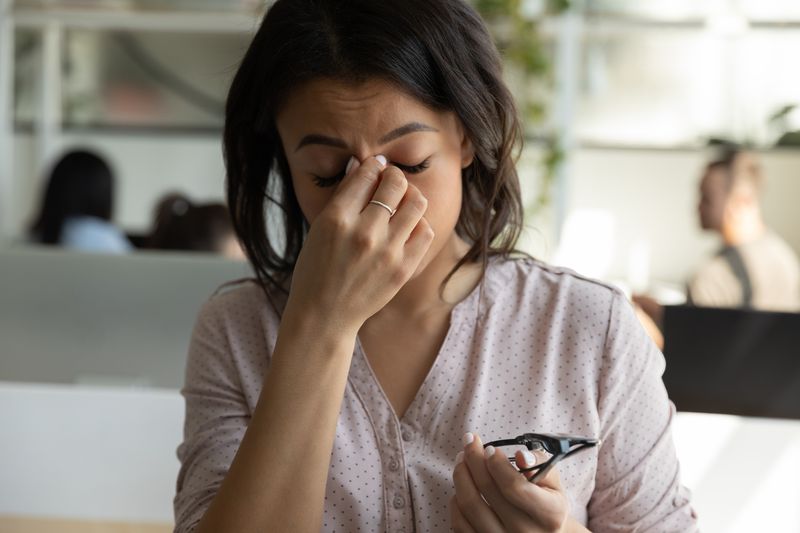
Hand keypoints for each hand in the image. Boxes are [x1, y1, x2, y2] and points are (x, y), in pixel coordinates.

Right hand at [285, 155, 434, 334]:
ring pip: (417, 202)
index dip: (373, 166)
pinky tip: (406, 228)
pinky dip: (418, 223)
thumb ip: (343, 195)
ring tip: (400, 203)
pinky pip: (426, 231)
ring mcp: (387, 252)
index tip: (375, 168)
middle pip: (395, 183)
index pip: (367, 174)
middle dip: (393, 176)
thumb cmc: (316, 269)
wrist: (324, 315)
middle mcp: (364, 232)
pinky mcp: (403, 269)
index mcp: (337, 218)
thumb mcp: (319, 228)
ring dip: (410, 196)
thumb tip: (362, 164)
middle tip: (389, 182)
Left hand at [450, 432, 569, 532]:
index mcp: (549, 515)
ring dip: (461, 474)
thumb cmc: (546, 502)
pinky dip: (456, 499)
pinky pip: (459, 522)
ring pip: (469, 504)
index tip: (490, 448)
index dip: (497, 463)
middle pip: (487, 490)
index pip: (515, 487)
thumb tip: (521, 456)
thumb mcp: (553, 483)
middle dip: (474, 459)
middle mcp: (526, 532)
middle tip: (470, 442)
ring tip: (462, 458)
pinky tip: (463, 485)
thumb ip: (541, 465)